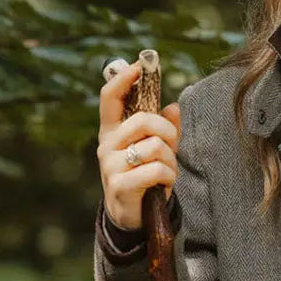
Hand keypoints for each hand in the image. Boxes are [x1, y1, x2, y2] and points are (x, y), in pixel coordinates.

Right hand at [97, 58, 181, 230]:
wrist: (131, 214)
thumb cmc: (144, 175)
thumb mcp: (156, 149)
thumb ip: (164, 128)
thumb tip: (173, 107)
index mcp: (112, 130)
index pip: (110, 97)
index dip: (123, 79)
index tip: (138, 66)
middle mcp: (107, 144)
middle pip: (143, 120)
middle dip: (168, 132)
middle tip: (171, 146)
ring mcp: (110, 165)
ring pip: (154, 147)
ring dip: (170, 161)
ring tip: (166, 172)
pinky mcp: (119, 185)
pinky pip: (156, 170)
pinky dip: (168, 177)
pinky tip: (163, 185)